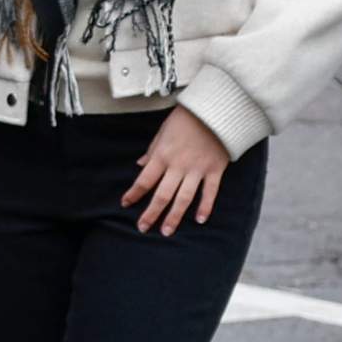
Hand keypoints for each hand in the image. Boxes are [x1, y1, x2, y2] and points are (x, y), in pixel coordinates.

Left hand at [120, 107, 232, 235]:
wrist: (215, 110)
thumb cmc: (186, 119)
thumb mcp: (162, 132)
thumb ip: (152, 151)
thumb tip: (140, 166)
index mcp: (162, 156)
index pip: (144, 181)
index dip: (134, 194)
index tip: (125, 204)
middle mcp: (178, 166)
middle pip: (162, 195)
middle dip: (151, 213)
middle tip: (143, 228)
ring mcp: (198, 170)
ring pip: (184, 198)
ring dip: (174, 216)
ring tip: (167, 231)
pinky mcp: (215, 170)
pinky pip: (210, 192)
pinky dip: (205, 207)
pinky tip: (200, 220)